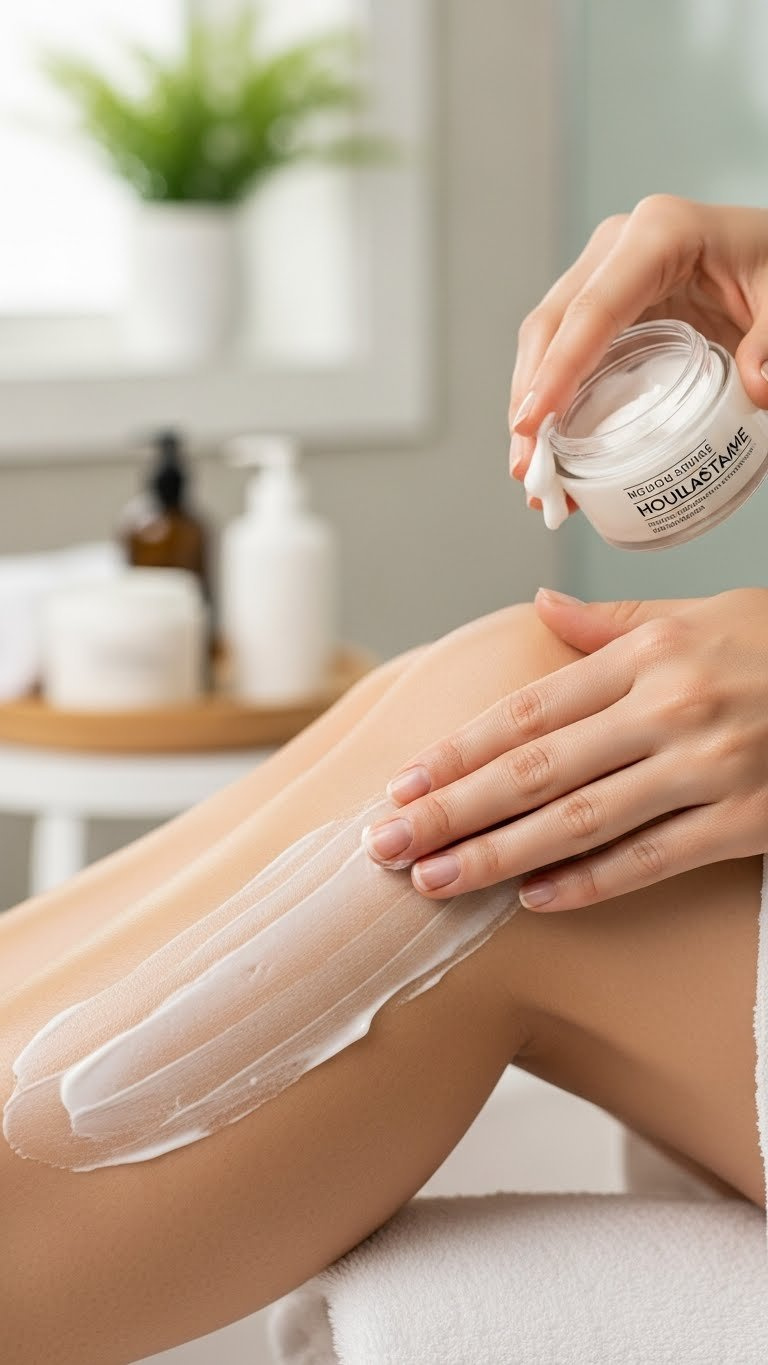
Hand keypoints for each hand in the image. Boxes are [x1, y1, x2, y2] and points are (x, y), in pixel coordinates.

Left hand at [364, 588, 767, 909]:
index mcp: (647, 655)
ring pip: (579, 822)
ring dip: (498, 856)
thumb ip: (612, 621)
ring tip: (436, 882)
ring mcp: (707, 768)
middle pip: (534, 770)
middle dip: (452, 811)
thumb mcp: (700, 615)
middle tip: (386, 846)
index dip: (459, 750)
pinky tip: (534, 900)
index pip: (529, 710)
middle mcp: (668, 708)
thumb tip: (540, 607)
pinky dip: (590, 882)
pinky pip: (652, 859)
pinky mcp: (744, 822)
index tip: (403, 782)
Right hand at [509, 198, 767, 504]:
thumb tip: (760, 388)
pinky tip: (552, 451)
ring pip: (547, 341)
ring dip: (531, 407)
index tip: (534, 425)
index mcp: (659, 234)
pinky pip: (566, 353)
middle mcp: (620, 248)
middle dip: (530, 400)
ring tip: (534, 474)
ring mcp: (607, 276)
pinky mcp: (608, 306)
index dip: (556, 370)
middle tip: (529, 469)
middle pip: (552, 326)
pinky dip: (553, 403)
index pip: (592, 310)